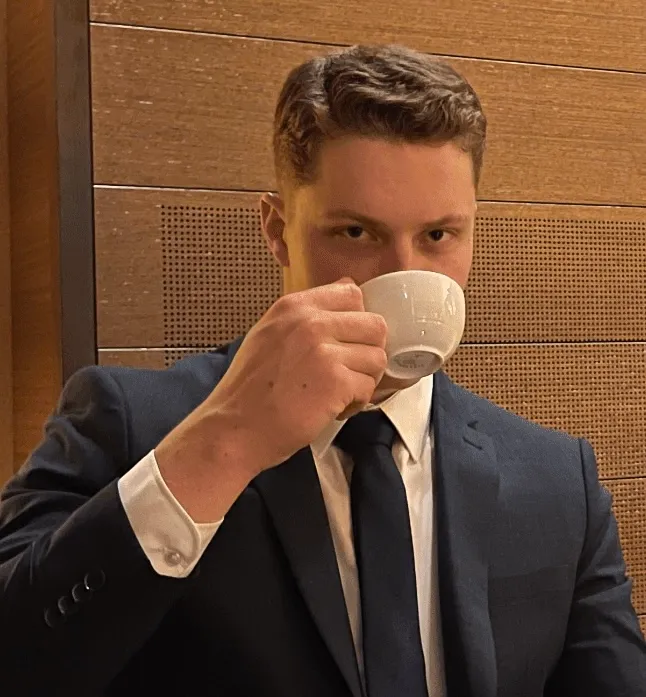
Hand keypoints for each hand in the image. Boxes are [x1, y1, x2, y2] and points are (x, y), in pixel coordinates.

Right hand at [206, 277, 387, 471]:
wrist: (235, 428)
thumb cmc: (250, 390)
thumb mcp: (268, 334)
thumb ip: (304, 317)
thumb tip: (344, 298)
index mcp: (294, 307)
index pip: (352, 293)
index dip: (356, 323)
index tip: (347, 344)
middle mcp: (310, 322)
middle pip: (374, 324)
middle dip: (368, 352)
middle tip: (349, 372)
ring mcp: (324, 350)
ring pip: (377, 357)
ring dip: (364, 380)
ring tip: (340, 394)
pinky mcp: (335, 381)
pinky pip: (369, 387)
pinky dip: (357, 403)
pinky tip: (334, 409)